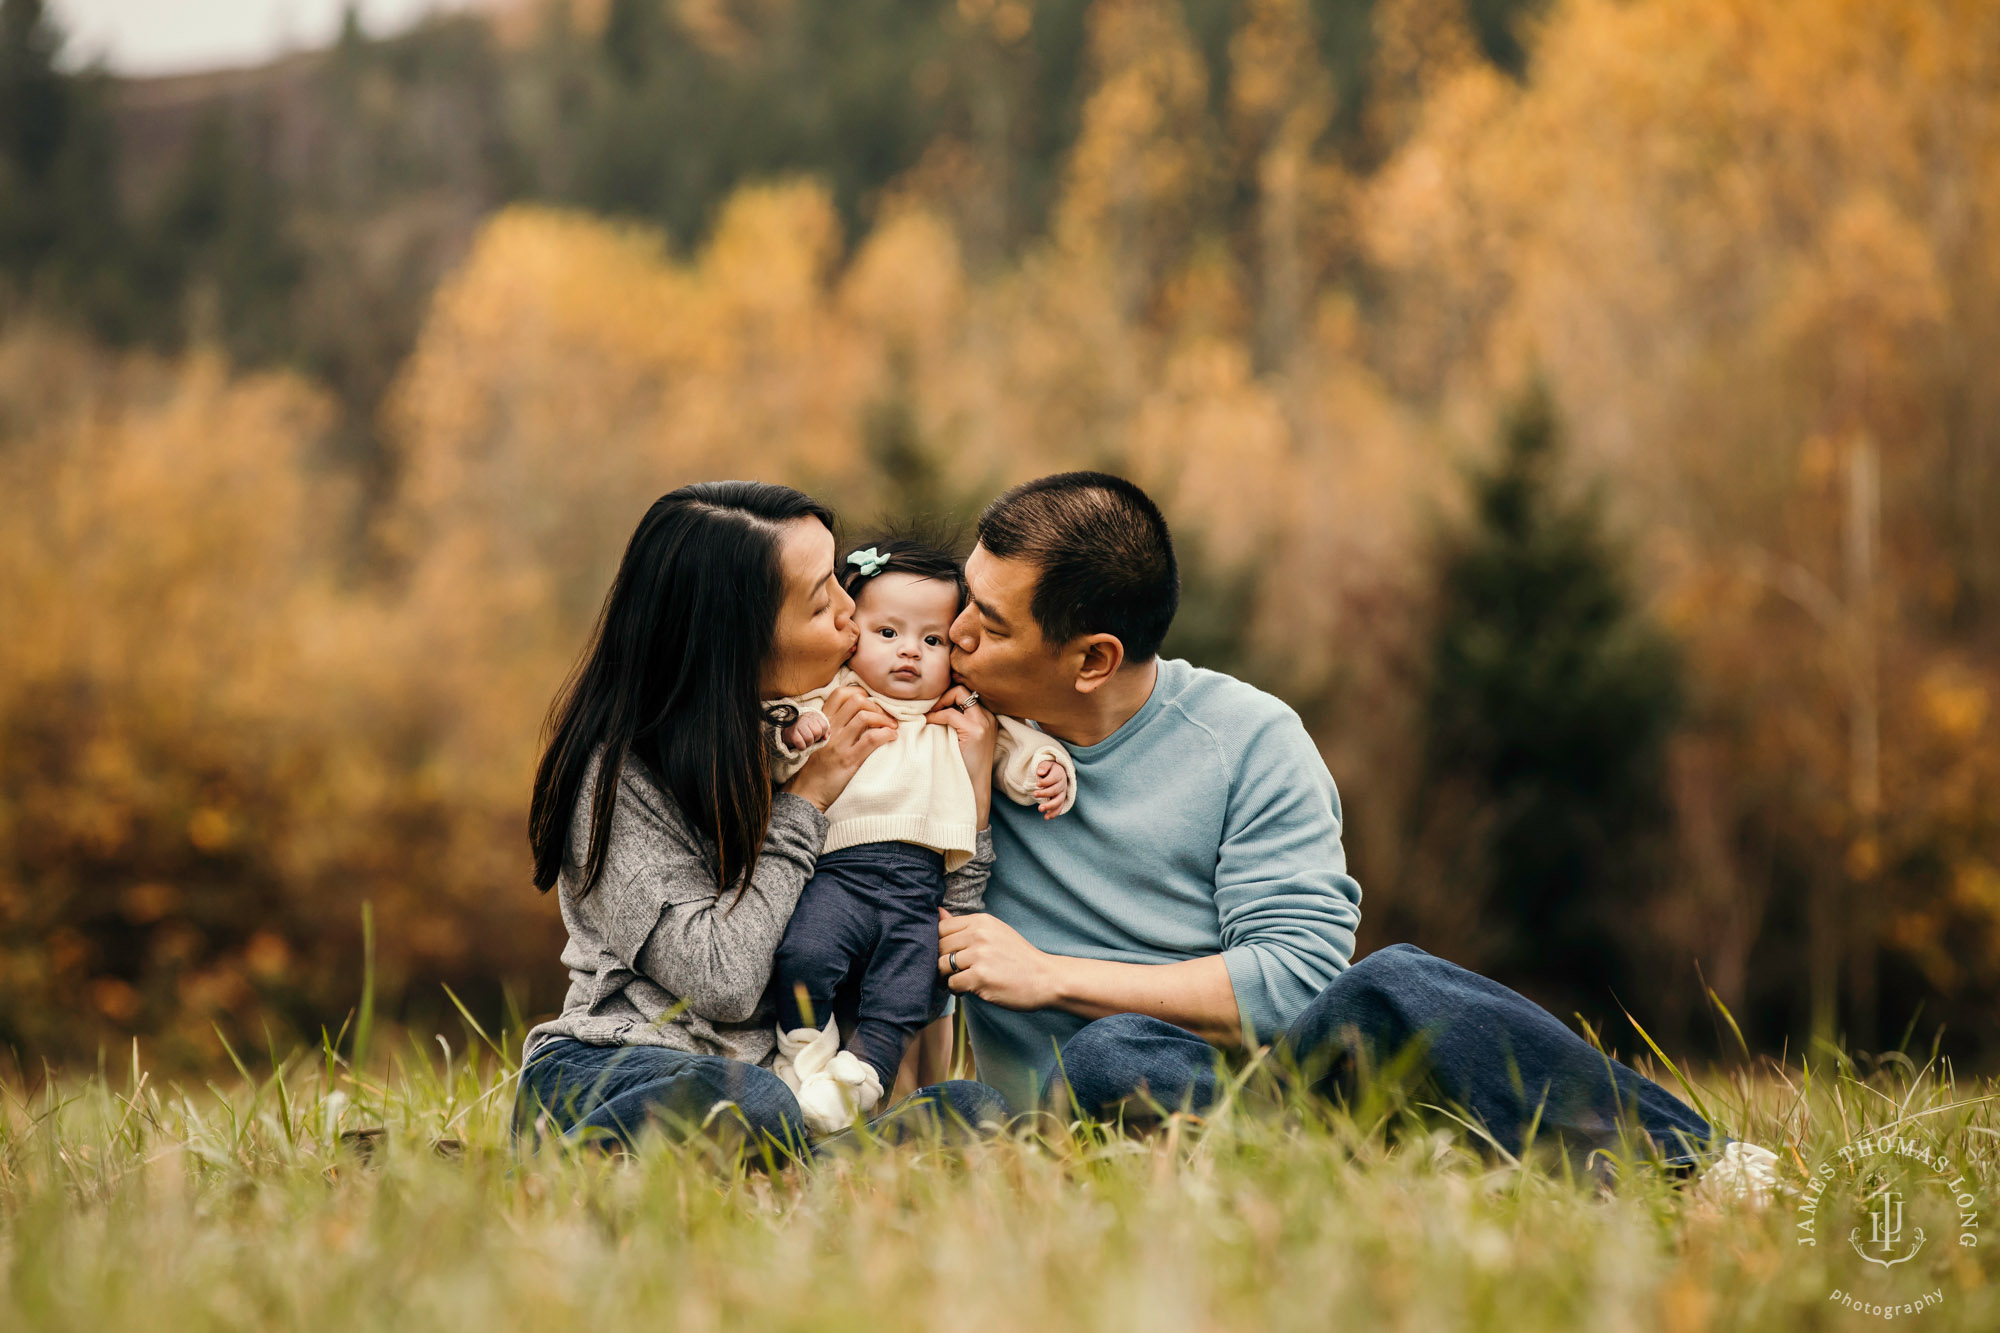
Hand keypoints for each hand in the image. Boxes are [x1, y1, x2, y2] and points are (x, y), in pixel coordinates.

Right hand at [781, 685, 896, 811]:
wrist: (806, 793)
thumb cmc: (815, 767)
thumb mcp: (820, 740)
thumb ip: (834, 725)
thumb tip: (858, 713)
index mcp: (823, 722)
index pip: (840, 693)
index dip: (860, 693)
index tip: (871, 703)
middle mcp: (830, 729)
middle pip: (856, 701)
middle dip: (876, 705)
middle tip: (885, 716)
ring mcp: (839, 744)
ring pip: (865, 717)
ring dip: (884, 719)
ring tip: (892, 726)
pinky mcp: (848, 760)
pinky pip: (871, 739)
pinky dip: (886, 734)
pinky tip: (891, 737)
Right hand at [781, 711, 829, 753]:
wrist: (788, 729)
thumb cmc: (806, 730)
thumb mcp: (817, 727)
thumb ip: (825, 731)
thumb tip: (825, 737)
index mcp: (813, 715)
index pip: (824, 726)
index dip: (822, 733)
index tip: (815, 733)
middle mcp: (805, 718)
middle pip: (817, 732)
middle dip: (815, 738)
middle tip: (809, 737)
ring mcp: (797, 725)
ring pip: (809, 739)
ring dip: (808, 743)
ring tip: (804, 740)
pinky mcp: (791, 733)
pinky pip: (801, 744)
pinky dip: (802, 747)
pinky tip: (799, 743)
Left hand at [927, 684, 994, 825]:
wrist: (973, 788)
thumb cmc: (963, 766)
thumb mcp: (962, 739)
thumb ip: (956, 722)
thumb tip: (933, 707)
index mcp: (986, 717)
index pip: (967, 692)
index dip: (947, 695)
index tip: (933, 708)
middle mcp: (988, 716)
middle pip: (963, 688)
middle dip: (943, 694)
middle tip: (929, 708)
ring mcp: (984, 723)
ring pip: (959, 693)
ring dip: (939, 702)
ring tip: (928, 714)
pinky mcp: (976, 732)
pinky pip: (951, 714)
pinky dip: (936, 716)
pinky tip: (928, 723)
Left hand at [937, 910, 1060, 1011]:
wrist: (1045, 978)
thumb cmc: (1019, 957)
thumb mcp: (995, 932)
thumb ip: (966, 926)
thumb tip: (937, 912)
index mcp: (982, 921)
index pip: (941, 927)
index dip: (939, 943)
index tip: (949, 954)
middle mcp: (979, 934)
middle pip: (939, 947)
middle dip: (942, 962)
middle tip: (954, 972)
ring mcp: (979, 956)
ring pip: (942, 966)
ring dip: (947, 977)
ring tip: (962, 980)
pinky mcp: (980, 977)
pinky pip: (952, 983)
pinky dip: (957, 990)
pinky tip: (970, 989)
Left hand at [1033, 757, 1068, 818]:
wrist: (1057, 773)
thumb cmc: (1049, 769)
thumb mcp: (1046, 764)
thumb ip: (1043, 767)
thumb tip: (1040, 772)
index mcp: (1059, 774)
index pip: (1054, 779)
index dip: (1046, 782)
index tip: (1038, 784)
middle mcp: (1063, 784)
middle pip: (1055, 790)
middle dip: (1045, 793)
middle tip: (1034, 794)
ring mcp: (1062, 794)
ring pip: (1058, 801)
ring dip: (1050, 806)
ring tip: (1040, 808)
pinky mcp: (1060, 800)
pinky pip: (1059, 808)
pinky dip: (1053, 813)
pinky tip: (1046, 817)